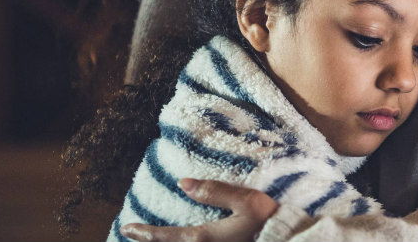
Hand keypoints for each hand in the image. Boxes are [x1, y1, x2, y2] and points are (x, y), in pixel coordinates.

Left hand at [120, 178, 279, 241]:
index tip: (127, 228)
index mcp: (206, 237)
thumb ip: (214, 191)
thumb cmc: (269, 222)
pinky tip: (184, 241)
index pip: (167, 237)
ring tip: (153, 241)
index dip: (145, 233)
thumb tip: (182, 182)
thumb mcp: (246, 201)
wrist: (289, 241)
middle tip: (132, 235)